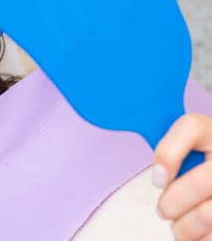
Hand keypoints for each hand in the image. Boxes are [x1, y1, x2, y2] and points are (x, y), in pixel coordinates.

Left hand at [153, 114, 211, 239]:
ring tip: (179, 225)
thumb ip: (167, 149)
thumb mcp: (185, 148)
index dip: (167, 154)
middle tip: (163, 210)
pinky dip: (199, 239)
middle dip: (171, 203)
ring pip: (207, 214)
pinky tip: (197, 234)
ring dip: (185, 227)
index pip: (190, 127)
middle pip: (199, 182)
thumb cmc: (199, 165)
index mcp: (210, 132)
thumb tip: (152, 169)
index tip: (157, 180)